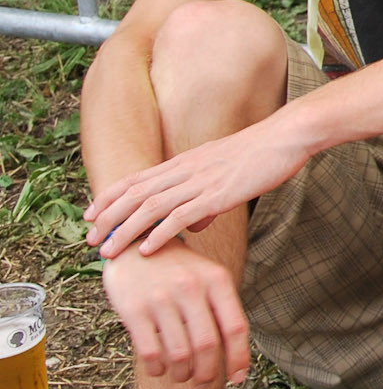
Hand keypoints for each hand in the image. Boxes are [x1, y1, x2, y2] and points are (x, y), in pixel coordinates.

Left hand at [86, 125, 306, 257]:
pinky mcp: (219, 194)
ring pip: (150, 207)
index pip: (136, 178)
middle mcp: (186, 169)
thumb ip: (205, 198)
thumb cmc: (262, 154)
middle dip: (107, 218)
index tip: (91, 215)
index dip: (109, 197)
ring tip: (109, 251)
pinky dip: (160, 234)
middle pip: (135, 194)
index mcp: (185, 162)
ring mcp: (201, 181)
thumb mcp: (226, 173)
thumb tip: (194, 224)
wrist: (286, 137)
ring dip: (125, 231)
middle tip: (90, 239)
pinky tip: (148, 249)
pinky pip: (181, 216)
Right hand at [101, 239, 251, 386]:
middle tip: (205, 381)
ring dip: (183, 374)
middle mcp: (191, 288)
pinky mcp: (134, 310)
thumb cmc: (179, 270)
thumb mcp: (208, 277)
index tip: (238, 378)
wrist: (134, 245)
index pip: (235, 327)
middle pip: (208, 345)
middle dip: (209, 372)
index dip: (239, 358)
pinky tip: (160, 369)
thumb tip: (236, 356)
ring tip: (183, 375)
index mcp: (217, 280)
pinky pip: (150, 353)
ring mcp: (161, 299)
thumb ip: (222, 309)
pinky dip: (158, 369)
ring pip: (180, 354)